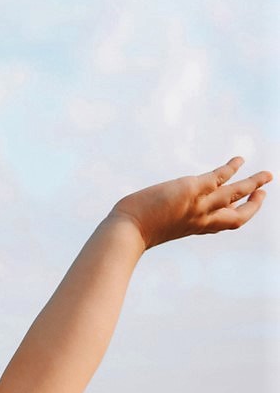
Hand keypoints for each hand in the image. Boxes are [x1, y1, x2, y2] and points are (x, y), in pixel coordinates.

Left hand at [108, 157, 272, 249]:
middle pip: (238, 216)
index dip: (236, 216)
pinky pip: (219, 177)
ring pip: (236, 194)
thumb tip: (143, 217)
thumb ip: (157, 222)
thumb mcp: (150, 228)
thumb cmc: (129, 232)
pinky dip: (231, 168)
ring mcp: (198, 205)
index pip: (222, 225)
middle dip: (254, 205)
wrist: (126, 233)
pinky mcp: (191, 190)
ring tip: (269, 175)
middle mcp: (201, 219)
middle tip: (264, 192)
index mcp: (193, 227)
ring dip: (254, 184)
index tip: (242, 208)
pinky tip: (239, 159)